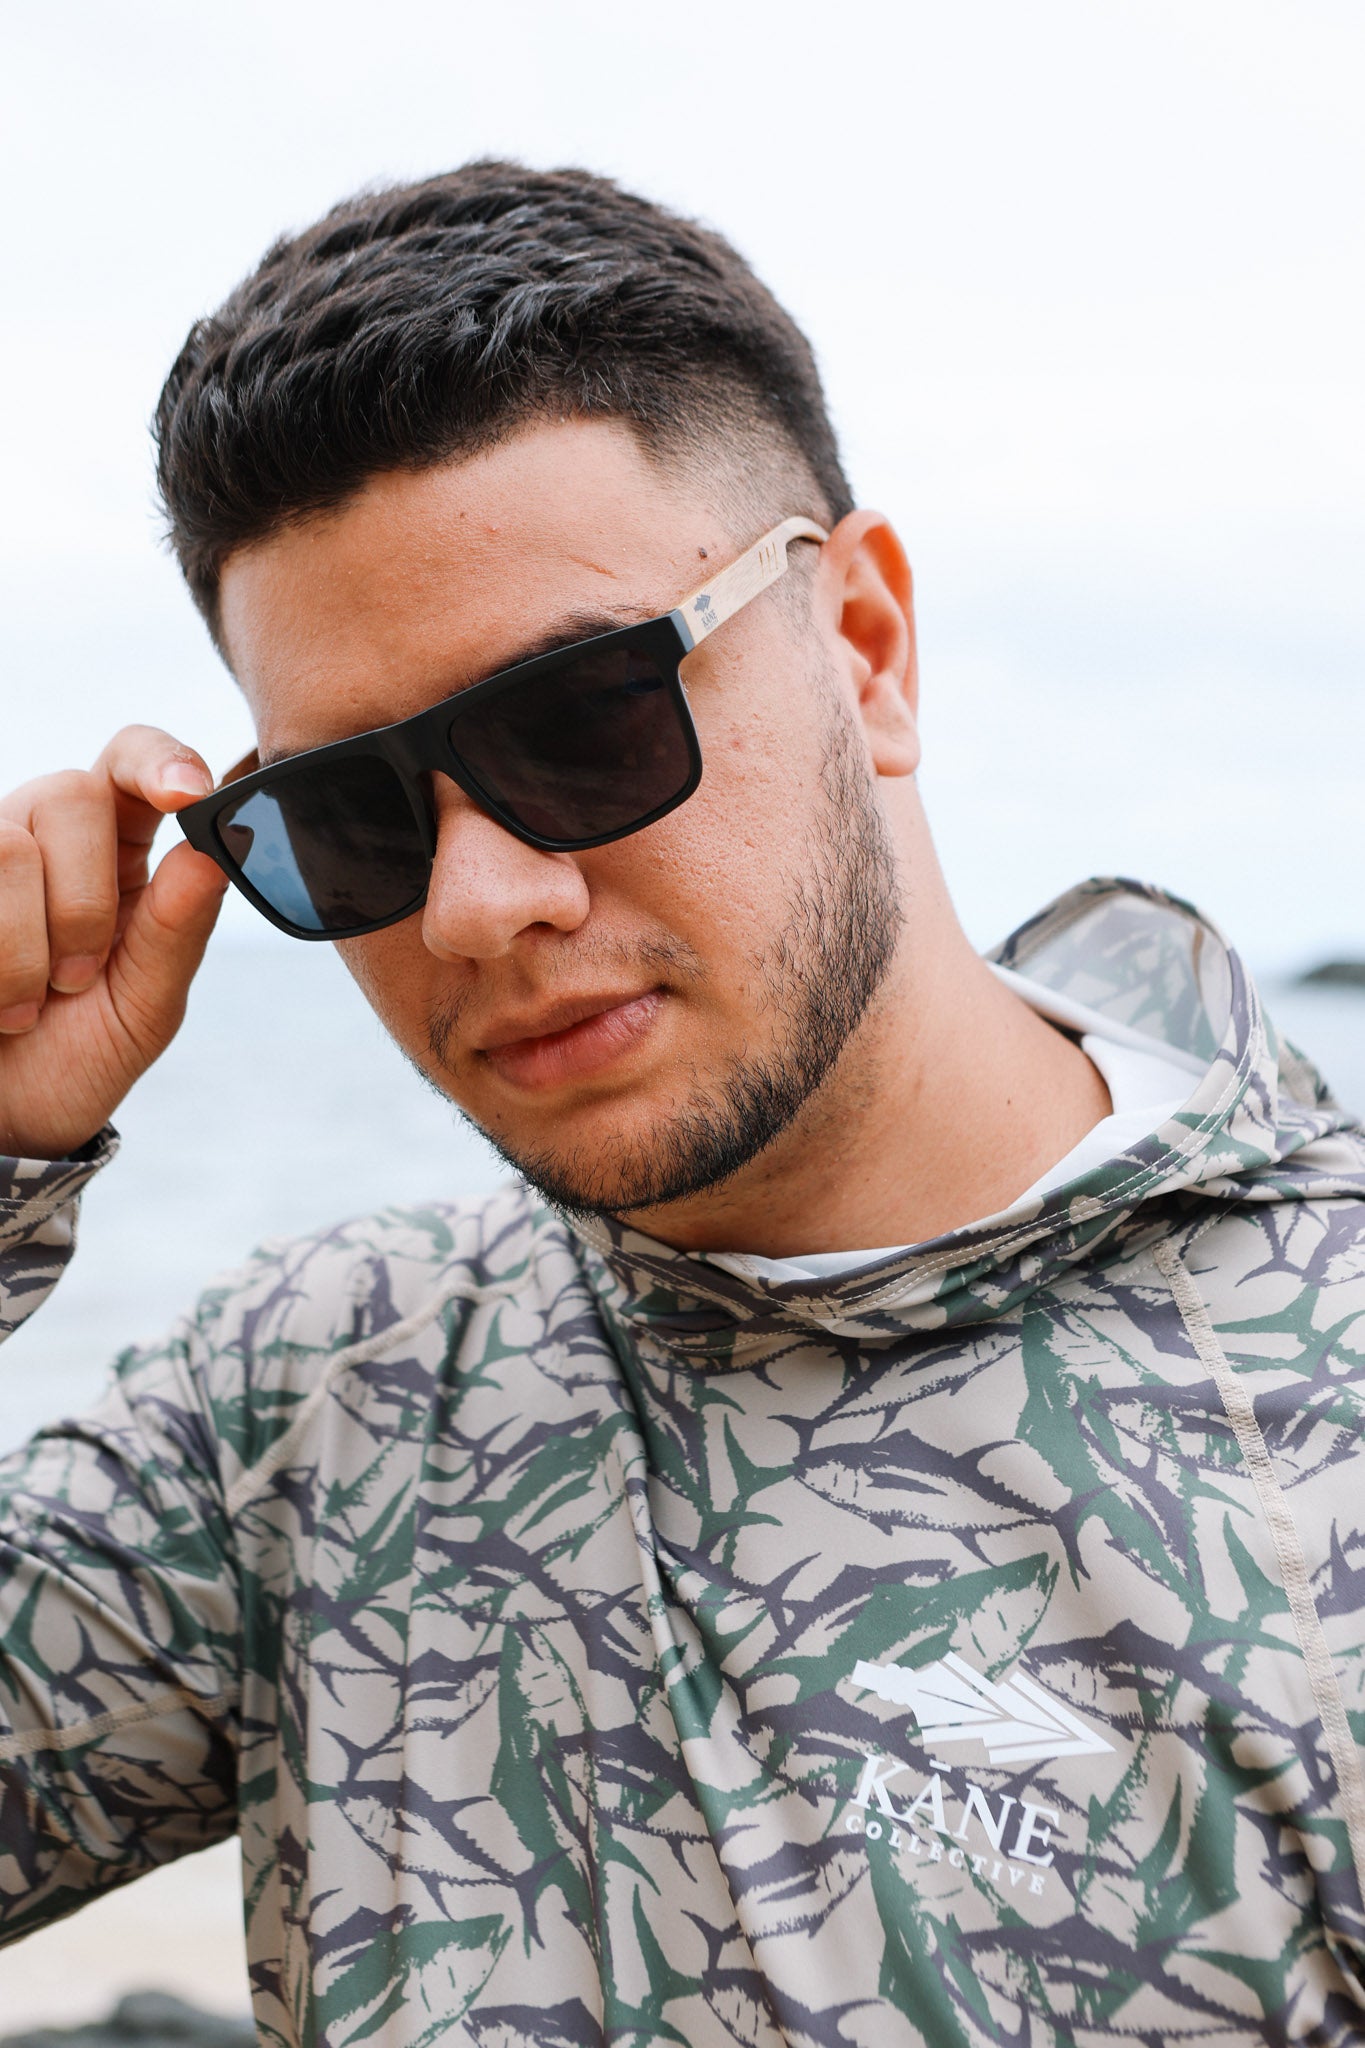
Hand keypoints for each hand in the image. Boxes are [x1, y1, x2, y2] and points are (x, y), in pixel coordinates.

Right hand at [0, 727, 228, 1159]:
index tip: (186, 794)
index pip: (133, 760)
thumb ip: (177, 931)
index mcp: (116, 850)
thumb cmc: (76, 1057)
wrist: (2, 1119)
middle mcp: (41, 834)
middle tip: (75, 980)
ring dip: (25, 947)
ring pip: (8, 846)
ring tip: (22, 1008)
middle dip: (84, 899)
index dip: (159, 759)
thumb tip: (211, 855)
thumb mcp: (143, 1008)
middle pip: (70, 793)